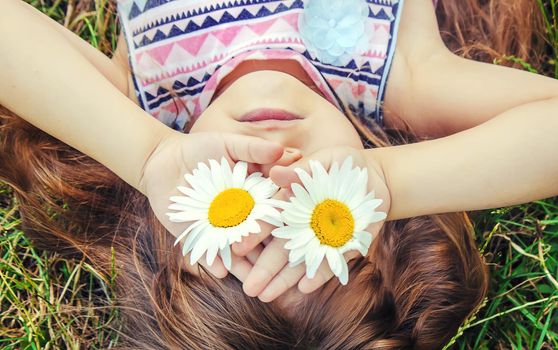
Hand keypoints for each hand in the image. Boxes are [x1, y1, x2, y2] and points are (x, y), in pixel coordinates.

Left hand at [139, 131, 289, 278]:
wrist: (163, 160)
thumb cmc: (201, 149)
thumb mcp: (229, 144)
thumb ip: (254, 149)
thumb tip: (282, 151)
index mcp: (259, 193)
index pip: (277, 210)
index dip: (286, 218)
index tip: (295, 224)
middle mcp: (246, 215)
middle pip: (262, 236)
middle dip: (270, 253)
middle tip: (278, 263)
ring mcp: (225, 229)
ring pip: (241, 252)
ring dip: (248, 267)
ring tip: (256, 281)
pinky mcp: (201, 237)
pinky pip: (210, 254)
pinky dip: (216, 263)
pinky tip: (222, 271)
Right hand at [239, 146, 390, 301]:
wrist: (376, 178)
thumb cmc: (344, 164)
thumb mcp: (325, 161)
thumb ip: (302, 170)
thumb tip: (275, 172)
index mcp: (291, 203)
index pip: (269, 222)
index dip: (254, 235)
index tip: (238, 248)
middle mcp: (302, 226)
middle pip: (279, 249)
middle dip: (264, 269)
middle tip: (249, 287)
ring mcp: (321, 240)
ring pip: (300, 263)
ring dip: (283, 280)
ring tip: (265, 296)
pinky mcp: (342, 249)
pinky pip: (329, 265)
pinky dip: (318, 276)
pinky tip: (304, 288)